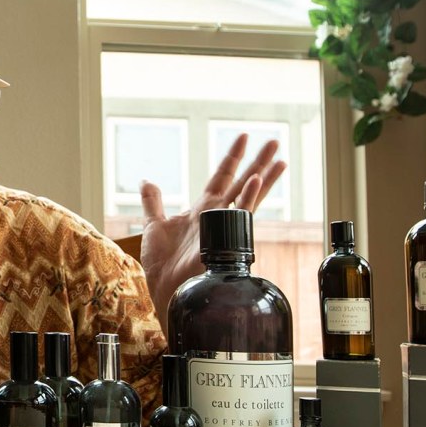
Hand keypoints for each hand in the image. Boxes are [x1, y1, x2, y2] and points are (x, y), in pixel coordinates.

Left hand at [139, 134, 286, 331]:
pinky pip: (240, 214)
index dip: (233, 157)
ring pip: (248, 195)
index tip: (244, 137)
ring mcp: (222, 226)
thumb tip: (146, 181)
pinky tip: (256, 182)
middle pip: (242, 182)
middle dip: (258, 162)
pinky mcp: (223, 240)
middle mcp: (217, 215)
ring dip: (263, 176)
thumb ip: (152, 202)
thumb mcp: (153, 225)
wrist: (164, 288)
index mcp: (203, 209)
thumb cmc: (161, 264)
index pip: (222, 176)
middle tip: (274, 142)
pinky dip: (248, 198)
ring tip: (279, 157)